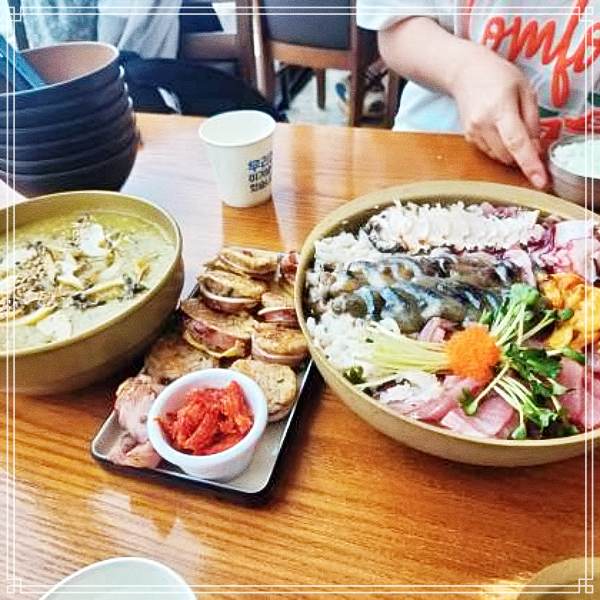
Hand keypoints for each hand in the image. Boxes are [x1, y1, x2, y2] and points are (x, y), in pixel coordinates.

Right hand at [450, 46, 547, 188]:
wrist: (465, 73)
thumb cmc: (498, 77)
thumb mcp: (525, 89)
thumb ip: (532, 120)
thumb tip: (536, 148)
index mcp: (500, 108)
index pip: (517, 143)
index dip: (530, 164)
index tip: (540, 182)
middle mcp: (483, 124)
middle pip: (508, 155)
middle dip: (523, 154)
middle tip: (530, 137)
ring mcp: (473, 133)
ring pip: (499, 157)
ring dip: (511, 151)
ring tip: (511, 126)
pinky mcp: (468, 138)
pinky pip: (490, 152)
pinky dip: (500, 147)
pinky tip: (499, 129)